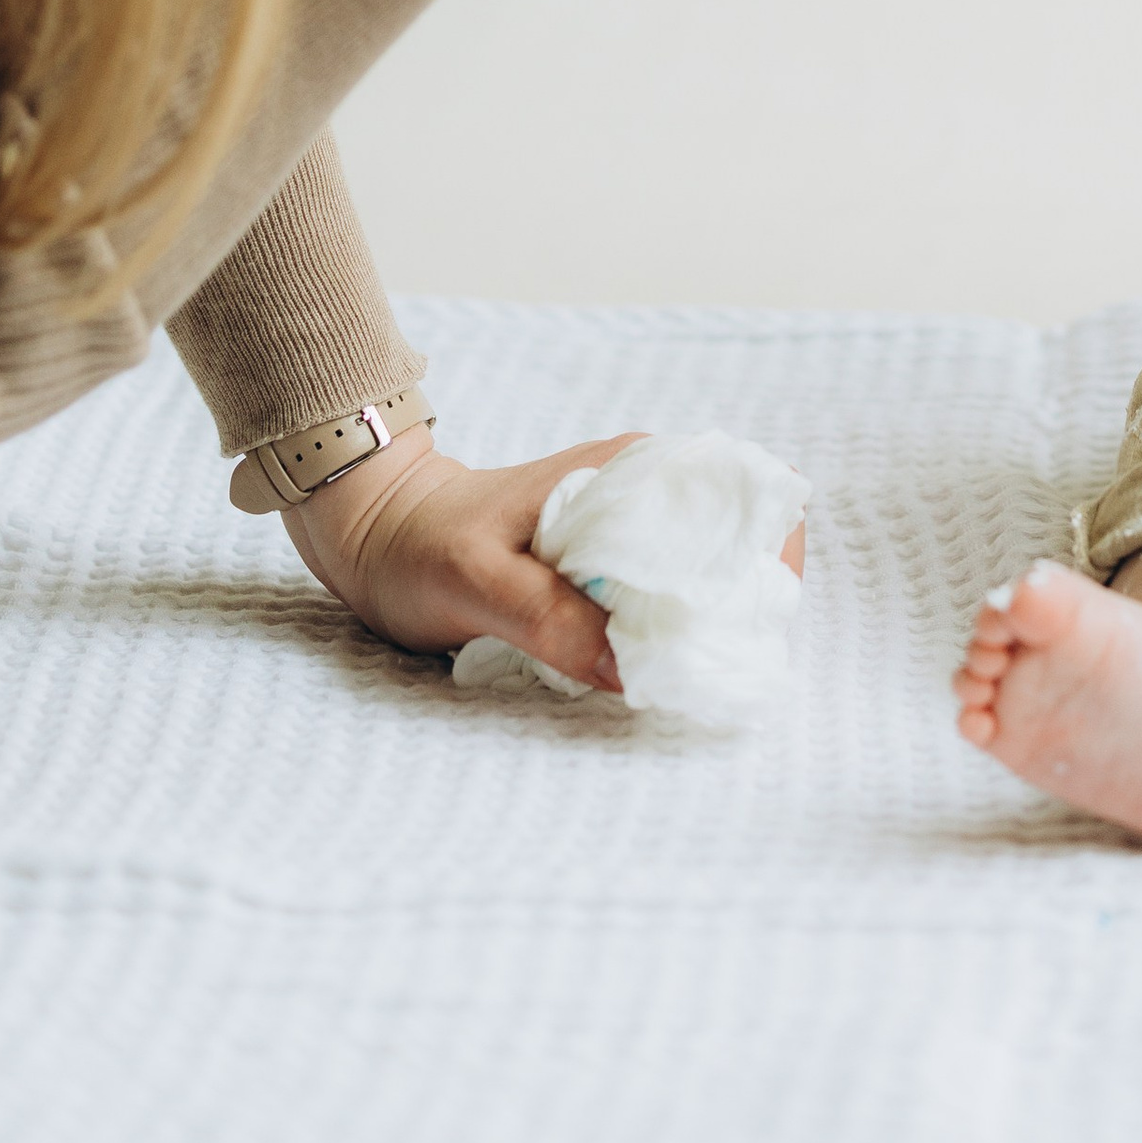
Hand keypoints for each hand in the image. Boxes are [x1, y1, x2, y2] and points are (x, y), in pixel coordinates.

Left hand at [284, 426, 811, 688]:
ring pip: (705, 570)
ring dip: (709, 620)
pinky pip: (665, 592)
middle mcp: (641, 488)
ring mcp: (626, 525)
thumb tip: (629, 667)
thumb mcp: (473, 580)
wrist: (377, 531)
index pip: (740, 494)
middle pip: (736, 538)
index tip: (748, 618)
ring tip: (690, 673)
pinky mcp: (607, 561)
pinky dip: (673, 630)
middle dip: (742, 600)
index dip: (765, 554)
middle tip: (717, 662)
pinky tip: (655, 666)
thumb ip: (548, 617)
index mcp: (628, 469)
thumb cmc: (421, 542)